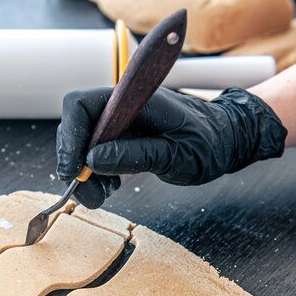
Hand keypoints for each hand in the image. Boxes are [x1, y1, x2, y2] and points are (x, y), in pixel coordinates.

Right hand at [56, 87, 286, 208]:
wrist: (227, 139)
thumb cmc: (209, 142)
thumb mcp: (176, 155)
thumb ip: (136, 155)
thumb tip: (93, 161)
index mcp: (133, 100)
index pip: (82, 105)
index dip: (69, 137)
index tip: (71, 170)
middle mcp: (121, 106)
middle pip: (77, 126)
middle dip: (75, 161)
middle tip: (87, 193)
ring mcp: (119, 120)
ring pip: (83, 141)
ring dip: (84, 172)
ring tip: (101, 195)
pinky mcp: (122, 134)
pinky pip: (96, 150)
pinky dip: (95, 171)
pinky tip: (109, 186)